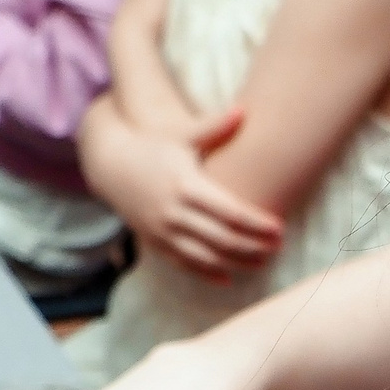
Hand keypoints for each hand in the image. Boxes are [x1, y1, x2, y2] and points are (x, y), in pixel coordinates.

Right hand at [82, 104, 282, 280]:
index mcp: (186, 185)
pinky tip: (229, 278)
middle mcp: (174, 212)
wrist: (111, 165)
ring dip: (236, 263)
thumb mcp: (182, 135)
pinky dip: (207, 274)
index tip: (279, 229)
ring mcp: (162, 231)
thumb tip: (244, 110)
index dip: (257, 224)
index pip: (231, 212)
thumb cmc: (155, 147)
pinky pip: (184, 264)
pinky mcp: (154, 242)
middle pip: (223, 238)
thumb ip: (214, 126)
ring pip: (206, 256)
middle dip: (253, 246)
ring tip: (261, 263)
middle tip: (277, 248)